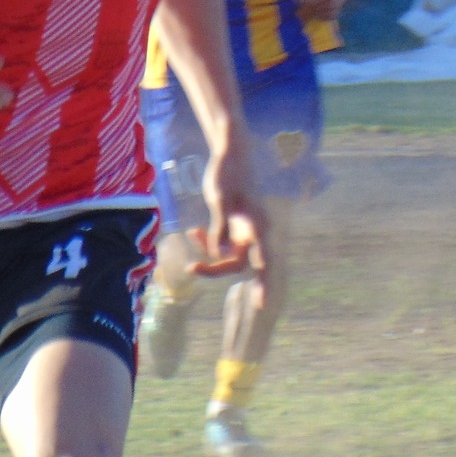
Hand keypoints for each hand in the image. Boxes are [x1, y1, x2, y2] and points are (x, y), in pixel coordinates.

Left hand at [185, 139, 268, 289]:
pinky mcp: (235, 226)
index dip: (263, 282)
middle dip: (216, 268)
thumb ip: (219, 227)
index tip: (262, 303)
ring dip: (209, 251)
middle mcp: (255, 231)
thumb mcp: (219, 200)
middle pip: (239, 263)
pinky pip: (222, 243)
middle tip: (192, 268)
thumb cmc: (228, 173)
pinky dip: (209, 240)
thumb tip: (217, 253)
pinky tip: (194, 231)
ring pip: (228, 254)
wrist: (231, 153)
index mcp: (257, 225)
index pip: (263, 260)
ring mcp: (245, 230)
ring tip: (191, 234)